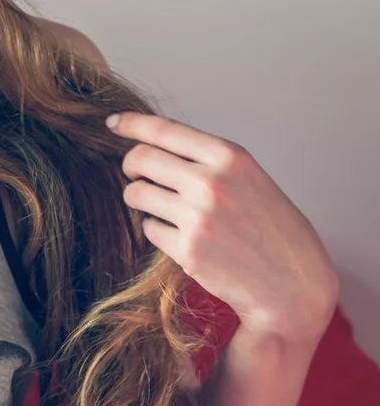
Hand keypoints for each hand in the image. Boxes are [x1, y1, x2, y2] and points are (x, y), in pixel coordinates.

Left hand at [106, 111, 339, 343]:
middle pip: (140, 159)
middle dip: (130, 166)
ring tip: (158, 206)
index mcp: (229, 157)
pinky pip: (149, 229)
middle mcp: (211, 183)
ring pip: (137, 194)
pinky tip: (180, 236)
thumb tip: (156, 148)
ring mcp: (197, 218)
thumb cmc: (271, 227)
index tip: (113, 124)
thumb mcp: (249, 178)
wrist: (291, 281)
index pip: (165, 131)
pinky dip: (156, 230)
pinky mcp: (187, 251)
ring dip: (138, 198)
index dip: (131, 124)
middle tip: (135, 174)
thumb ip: (208, 161)